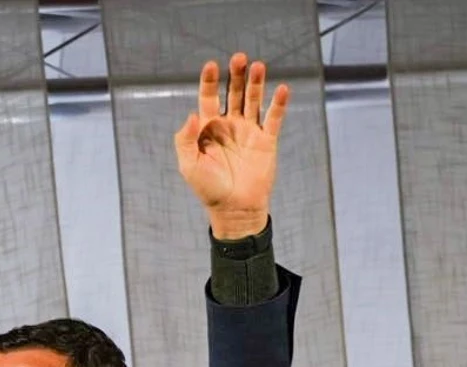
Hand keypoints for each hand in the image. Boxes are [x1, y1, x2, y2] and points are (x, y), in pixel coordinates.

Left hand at [175, 53, 288, 239]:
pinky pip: (273, 118)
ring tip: (258, 66)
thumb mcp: (189, 165)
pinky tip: (281, 89)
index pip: (209, 98)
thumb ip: (185, 139)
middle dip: (236, 76)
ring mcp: (249, 131)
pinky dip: (278, 104)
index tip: (211, 65)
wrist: (234, 208)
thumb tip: (191, 115)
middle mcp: (230, 125)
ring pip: (253, 100)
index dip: (210, 82)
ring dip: (256, 83)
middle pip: (234, 93)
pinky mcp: (267, 141)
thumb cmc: (208, 188)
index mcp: (208, 128)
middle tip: (239, 58)